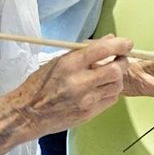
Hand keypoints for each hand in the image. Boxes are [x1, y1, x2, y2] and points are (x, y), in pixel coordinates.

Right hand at [0, 36, 130, 154]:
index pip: (102, 50)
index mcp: (69, 65)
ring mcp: (85, 101)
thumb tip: (109, 40)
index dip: (119, 44)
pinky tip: (102, 87)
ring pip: (117, 86)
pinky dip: (111, 91)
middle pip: (115, 70)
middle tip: (120, 59)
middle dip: (122, 62)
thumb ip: (84, 51)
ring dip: (117, 77)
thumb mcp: (58, 61)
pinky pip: (111, 100)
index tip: (127, 43)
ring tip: (110, 73)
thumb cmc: (39, 85)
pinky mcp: (89, 114)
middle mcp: (79, 83)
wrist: (27, 114)